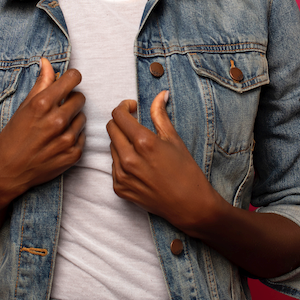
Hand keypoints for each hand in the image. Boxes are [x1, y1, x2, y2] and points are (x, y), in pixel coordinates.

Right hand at [0, 58, 85, 203]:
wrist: (7, 172)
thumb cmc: (12, 138)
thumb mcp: (23, 108)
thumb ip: (40, 84)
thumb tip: (47, 62)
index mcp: (42, 105)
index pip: (73, 78)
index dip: (71, 78)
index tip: (68, 81)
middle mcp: (57, 121)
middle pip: (80, 97)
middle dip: (70, 100)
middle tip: (57, 109)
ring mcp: (67, 139)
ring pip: (82, 117)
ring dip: (72, 120)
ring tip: (55, 128)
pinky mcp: (74, 154)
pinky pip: (82, 136)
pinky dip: (73, 137)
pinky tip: (57, 142)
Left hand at [107, 91, 223, 232]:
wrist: (188, 204)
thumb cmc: (185, 171)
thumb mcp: (174, 139)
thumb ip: (160, 114)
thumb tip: (160, 94)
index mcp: (143, 142)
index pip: (118, 115)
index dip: (124, 107)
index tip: (133, 108)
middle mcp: (128, 159)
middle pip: (111, 128)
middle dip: (121, 122)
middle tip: (135, 124)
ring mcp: (121, 175)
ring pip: (111, 147)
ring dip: (122, 141)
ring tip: (140, 147)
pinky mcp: (119, 188)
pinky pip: (113, 166)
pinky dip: (122, 160)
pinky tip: (139, 165)